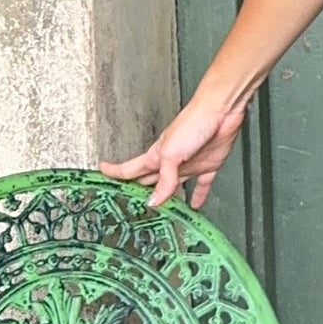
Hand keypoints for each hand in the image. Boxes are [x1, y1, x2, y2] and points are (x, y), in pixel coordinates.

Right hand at [101, 95, 249, 210]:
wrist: (221, 112)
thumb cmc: (193, 123)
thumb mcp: (172, 154)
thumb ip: (164, 180)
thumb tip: (153, 201)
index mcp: (156, 156)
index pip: (130, 168)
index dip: (114, 172)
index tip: (101, 174)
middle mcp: (170, 162)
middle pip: (150, 179)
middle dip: (138, 190)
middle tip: (129, 202)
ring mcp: (189, 164)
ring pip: (174, 185)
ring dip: (167, 197)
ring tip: (160, 211)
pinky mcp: (208, 165)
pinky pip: (202, 185)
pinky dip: (199, 196)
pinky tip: (195, 206)